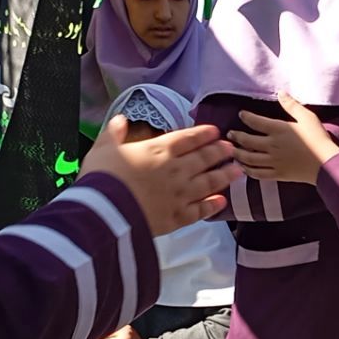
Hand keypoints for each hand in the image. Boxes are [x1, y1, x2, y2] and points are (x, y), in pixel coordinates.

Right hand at [81, 113, 240, 235]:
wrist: (105, 214)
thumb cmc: (102, 179)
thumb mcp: (102, 149)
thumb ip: (113, 134)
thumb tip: (119, 120)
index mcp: (158, 150)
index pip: (187, 139)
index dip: (203, 134)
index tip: (215, 131)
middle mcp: (175, 171)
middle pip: (203, 159)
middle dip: (219, 152)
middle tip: (231, 149)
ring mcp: (180, 195)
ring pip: (209, 183)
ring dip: (224, 175)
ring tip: (237, 171)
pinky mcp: (177, 218)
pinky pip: (201, 211)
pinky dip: (212, 206)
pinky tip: (221, 202)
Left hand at [229, 93, 338, 185]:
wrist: (326, 163)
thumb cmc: (318, 138)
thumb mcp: (307, 117)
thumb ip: (292, 105)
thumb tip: (281, 92)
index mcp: (279, 130)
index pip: (256, 122)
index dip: (246, 117)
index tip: (241, 114)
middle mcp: (272, 145)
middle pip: (248, 141)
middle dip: (236, 137)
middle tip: (230, 134)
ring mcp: (274, 161)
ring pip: (249, 158)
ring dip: (238, 154)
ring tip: (232, 151)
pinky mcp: (277, 174)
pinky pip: (258, 173)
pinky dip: (248, 171)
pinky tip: (244, 168)